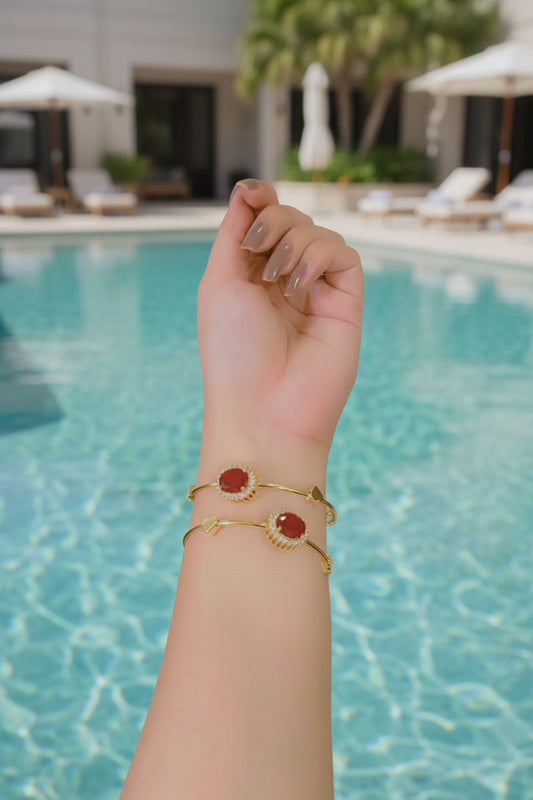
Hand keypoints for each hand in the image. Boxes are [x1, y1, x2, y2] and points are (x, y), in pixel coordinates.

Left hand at [197, 180, 362, 468]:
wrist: (263, 408)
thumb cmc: (232, 352)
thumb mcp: (220, 282)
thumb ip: (235, 232)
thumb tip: (247, 188)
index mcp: (251, 278)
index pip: (264, 222)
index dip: (261, 201)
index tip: (251, 194)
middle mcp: (286, 282)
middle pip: (291, 219)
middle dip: (273, 220)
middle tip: (258, 246)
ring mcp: (317, 293)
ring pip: (318, 232)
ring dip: (293, 242)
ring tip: (277, 282)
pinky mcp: (346, 303)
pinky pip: (343, 254)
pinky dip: (318, 257)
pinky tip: (298, 286)